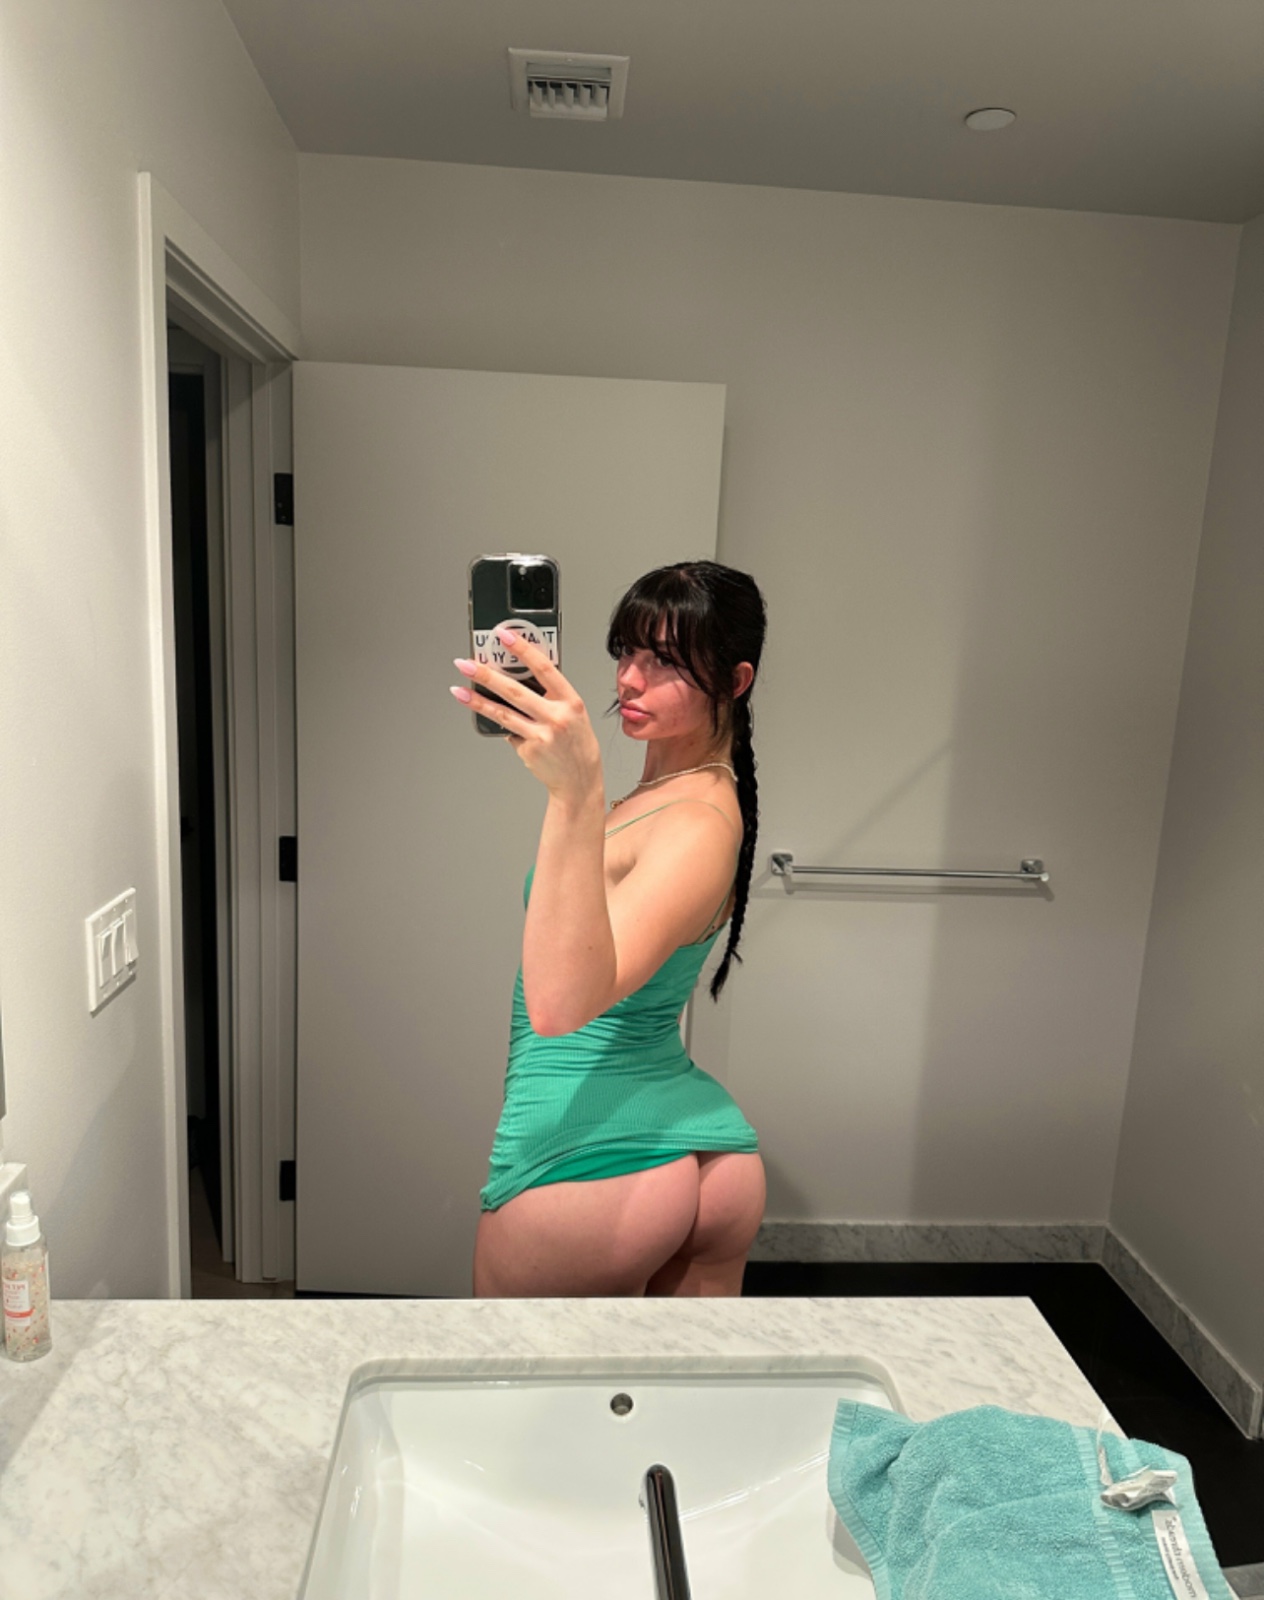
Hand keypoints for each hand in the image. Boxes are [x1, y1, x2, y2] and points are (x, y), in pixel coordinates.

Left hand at [451, 627, 602, 802]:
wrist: (580, 779)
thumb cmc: (576, 743)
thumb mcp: (572, 713)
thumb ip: (550, 695)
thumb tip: (516, 678)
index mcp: (571, 701)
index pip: (544, 668)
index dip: (523, 649)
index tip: (503, 635)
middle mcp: (557, 717)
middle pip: (515, 691)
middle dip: (486, 675)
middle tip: (466, 663)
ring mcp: (541, 735)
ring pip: (502, 713)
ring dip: (477, 700)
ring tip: (458, 690)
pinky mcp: (529, 750)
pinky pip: (508, 731)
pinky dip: (500, 724)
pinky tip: (495, 721)